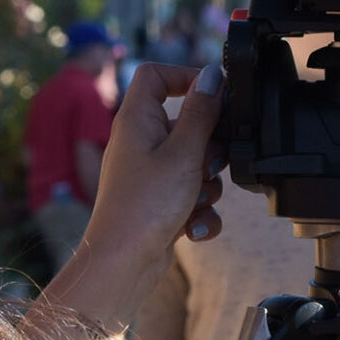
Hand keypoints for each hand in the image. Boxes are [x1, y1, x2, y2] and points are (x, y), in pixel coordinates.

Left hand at [79, 62, 225, 264]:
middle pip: (187, 123)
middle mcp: (140, 142)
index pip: (155, 75)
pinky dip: (199, 211)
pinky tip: (192, 227)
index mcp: (136, 119)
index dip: (186, 76)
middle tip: (206, 165)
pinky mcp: (159, 202)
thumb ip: (202, 113)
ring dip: (206, 185)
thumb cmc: (145, 206)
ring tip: (193, 201)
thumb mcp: (184, 153)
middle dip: (209, 148)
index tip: (216, 95)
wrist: (123, 264)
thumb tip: (213, 75)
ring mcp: (149, 173)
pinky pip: (192, 195)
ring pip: (196, 163)